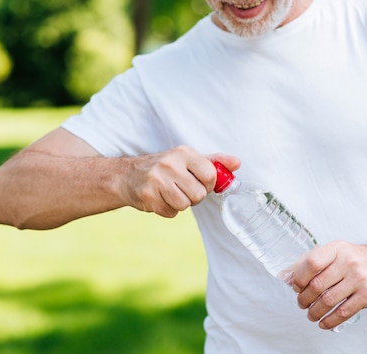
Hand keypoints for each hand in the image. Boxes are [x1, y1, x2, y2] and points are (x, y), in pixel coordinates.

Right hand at [121, 145, 239, 217]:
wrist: (128, 176)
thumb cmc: (165, 168)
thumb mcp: (189, 159)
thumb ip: (214, 161)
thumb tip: (238, 163)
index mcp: (184, 153)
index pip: (210, 175)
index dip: (208, 185)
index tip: (199, 183)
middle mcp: (170, 164)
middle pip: (199, 194)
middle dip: (193, 196)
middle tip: (182, 189)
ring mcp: (157, 180)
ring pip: (185, 205)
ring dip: (180, 204)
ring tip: (170, 193)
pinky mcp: (147, 196)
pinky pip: (171, 213)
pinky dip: (168, 210)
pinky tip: (159, 198)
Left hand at [291, 241, 366, 329]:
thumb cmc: (358, 259)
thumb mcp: (337, 252)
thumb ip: (314, 262)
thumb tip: (287, 276)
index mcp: (337, 249)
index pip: (312, 262)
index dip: (299, 277)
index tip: (296, 286)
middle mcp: (349, 262)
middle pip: (317, 285)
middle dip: (304, 298)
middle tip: (302, 303)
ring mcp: (359, 279)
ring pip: (328, 301)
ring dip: (315, 311)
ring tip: (311, 314)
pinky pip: (343, 312)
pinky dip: (330, 320)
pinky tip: (324, 322)